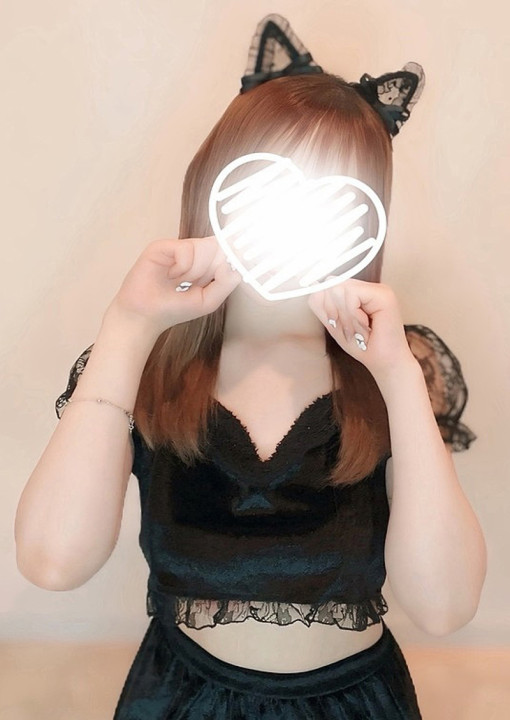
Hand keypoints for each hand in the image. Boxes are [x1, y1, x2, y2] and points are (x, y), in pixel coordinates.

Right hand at [109, 236, 241, 334]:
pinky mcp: (163, 246)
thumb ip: (225, 283)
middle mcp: (193, 253)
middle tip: (193, 283)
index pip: (225, 251)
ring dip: (196, 269)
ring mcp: (177, 248)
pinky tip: (171, 275)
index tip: (222, 274)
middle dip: (210, 269)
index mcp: (205, 265)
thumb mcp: (208, 301)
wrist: (144, 316)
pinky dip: (182, 266)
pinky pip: (186, 248)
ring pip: (204, 247)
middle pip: (217, 248)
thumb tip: (233, 266)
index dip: (228, 260)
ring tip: (179, 281)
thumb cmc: (173, 309)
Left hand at [307, 278, 416, 382]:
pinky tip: (366, 325)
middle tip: (351, 329)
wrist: (384, 363)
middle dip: (336, 312)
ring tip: (360, 329)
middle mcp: (368, 288)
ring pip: (340, 288)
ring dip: (346, 317)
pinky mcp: (383, 294)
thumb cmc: (363, 347)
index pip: (329, 285)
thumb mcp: (334, 323)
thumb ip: (322, 305)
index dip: (327, 307)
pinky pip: (352, 294)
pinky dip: (353, 315)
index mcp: (358, 294)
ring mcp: (377, 289)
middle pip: (332, 285)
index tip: (337, 324)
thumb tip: (315, 285)